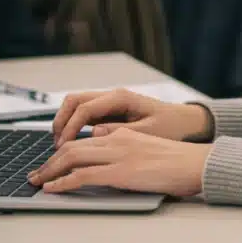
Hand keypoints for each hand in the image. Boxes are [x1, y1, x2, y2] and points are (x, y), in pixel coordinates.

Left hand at [28, 128, 210, 197]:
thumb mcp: (145, 147)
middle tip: (36, 174)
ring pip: (71, 157)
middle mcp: (116, 139)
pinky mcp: (120, 172)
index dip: (62, 151)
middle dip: (49, 161)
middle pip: (71, 146)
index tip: (51, 163)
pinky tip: (53, 189)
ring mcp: (117, 154)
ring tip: (38, 182)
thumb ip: (123, 145)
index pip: (83, 139)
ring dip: (50, 171)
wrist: (194, 163)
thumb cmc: (177, 160)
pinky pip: (82, 175)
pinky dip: (63, 182)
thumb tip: (100, 148)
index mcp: (122, 133)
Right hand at [52, 88, 212, 147]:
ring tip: (60, 145)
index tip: (63, 145)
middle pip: (75, 101)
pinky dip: (74, 126)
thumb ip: (122, 132)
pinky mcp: (110, 112)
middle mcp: (112, 96)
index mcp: (120, 98)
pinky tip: (72, 143)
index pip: (84, 108)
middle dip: (61, 121)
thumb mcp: (148, 132)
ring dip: (65, 122)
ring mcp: (109, 103)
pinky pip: (84, 115)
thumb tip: (96, 132)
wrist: (185, 122)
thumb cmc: (171, 126)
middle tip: (56, 145)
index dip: (70, 127)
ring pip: (77, 106)